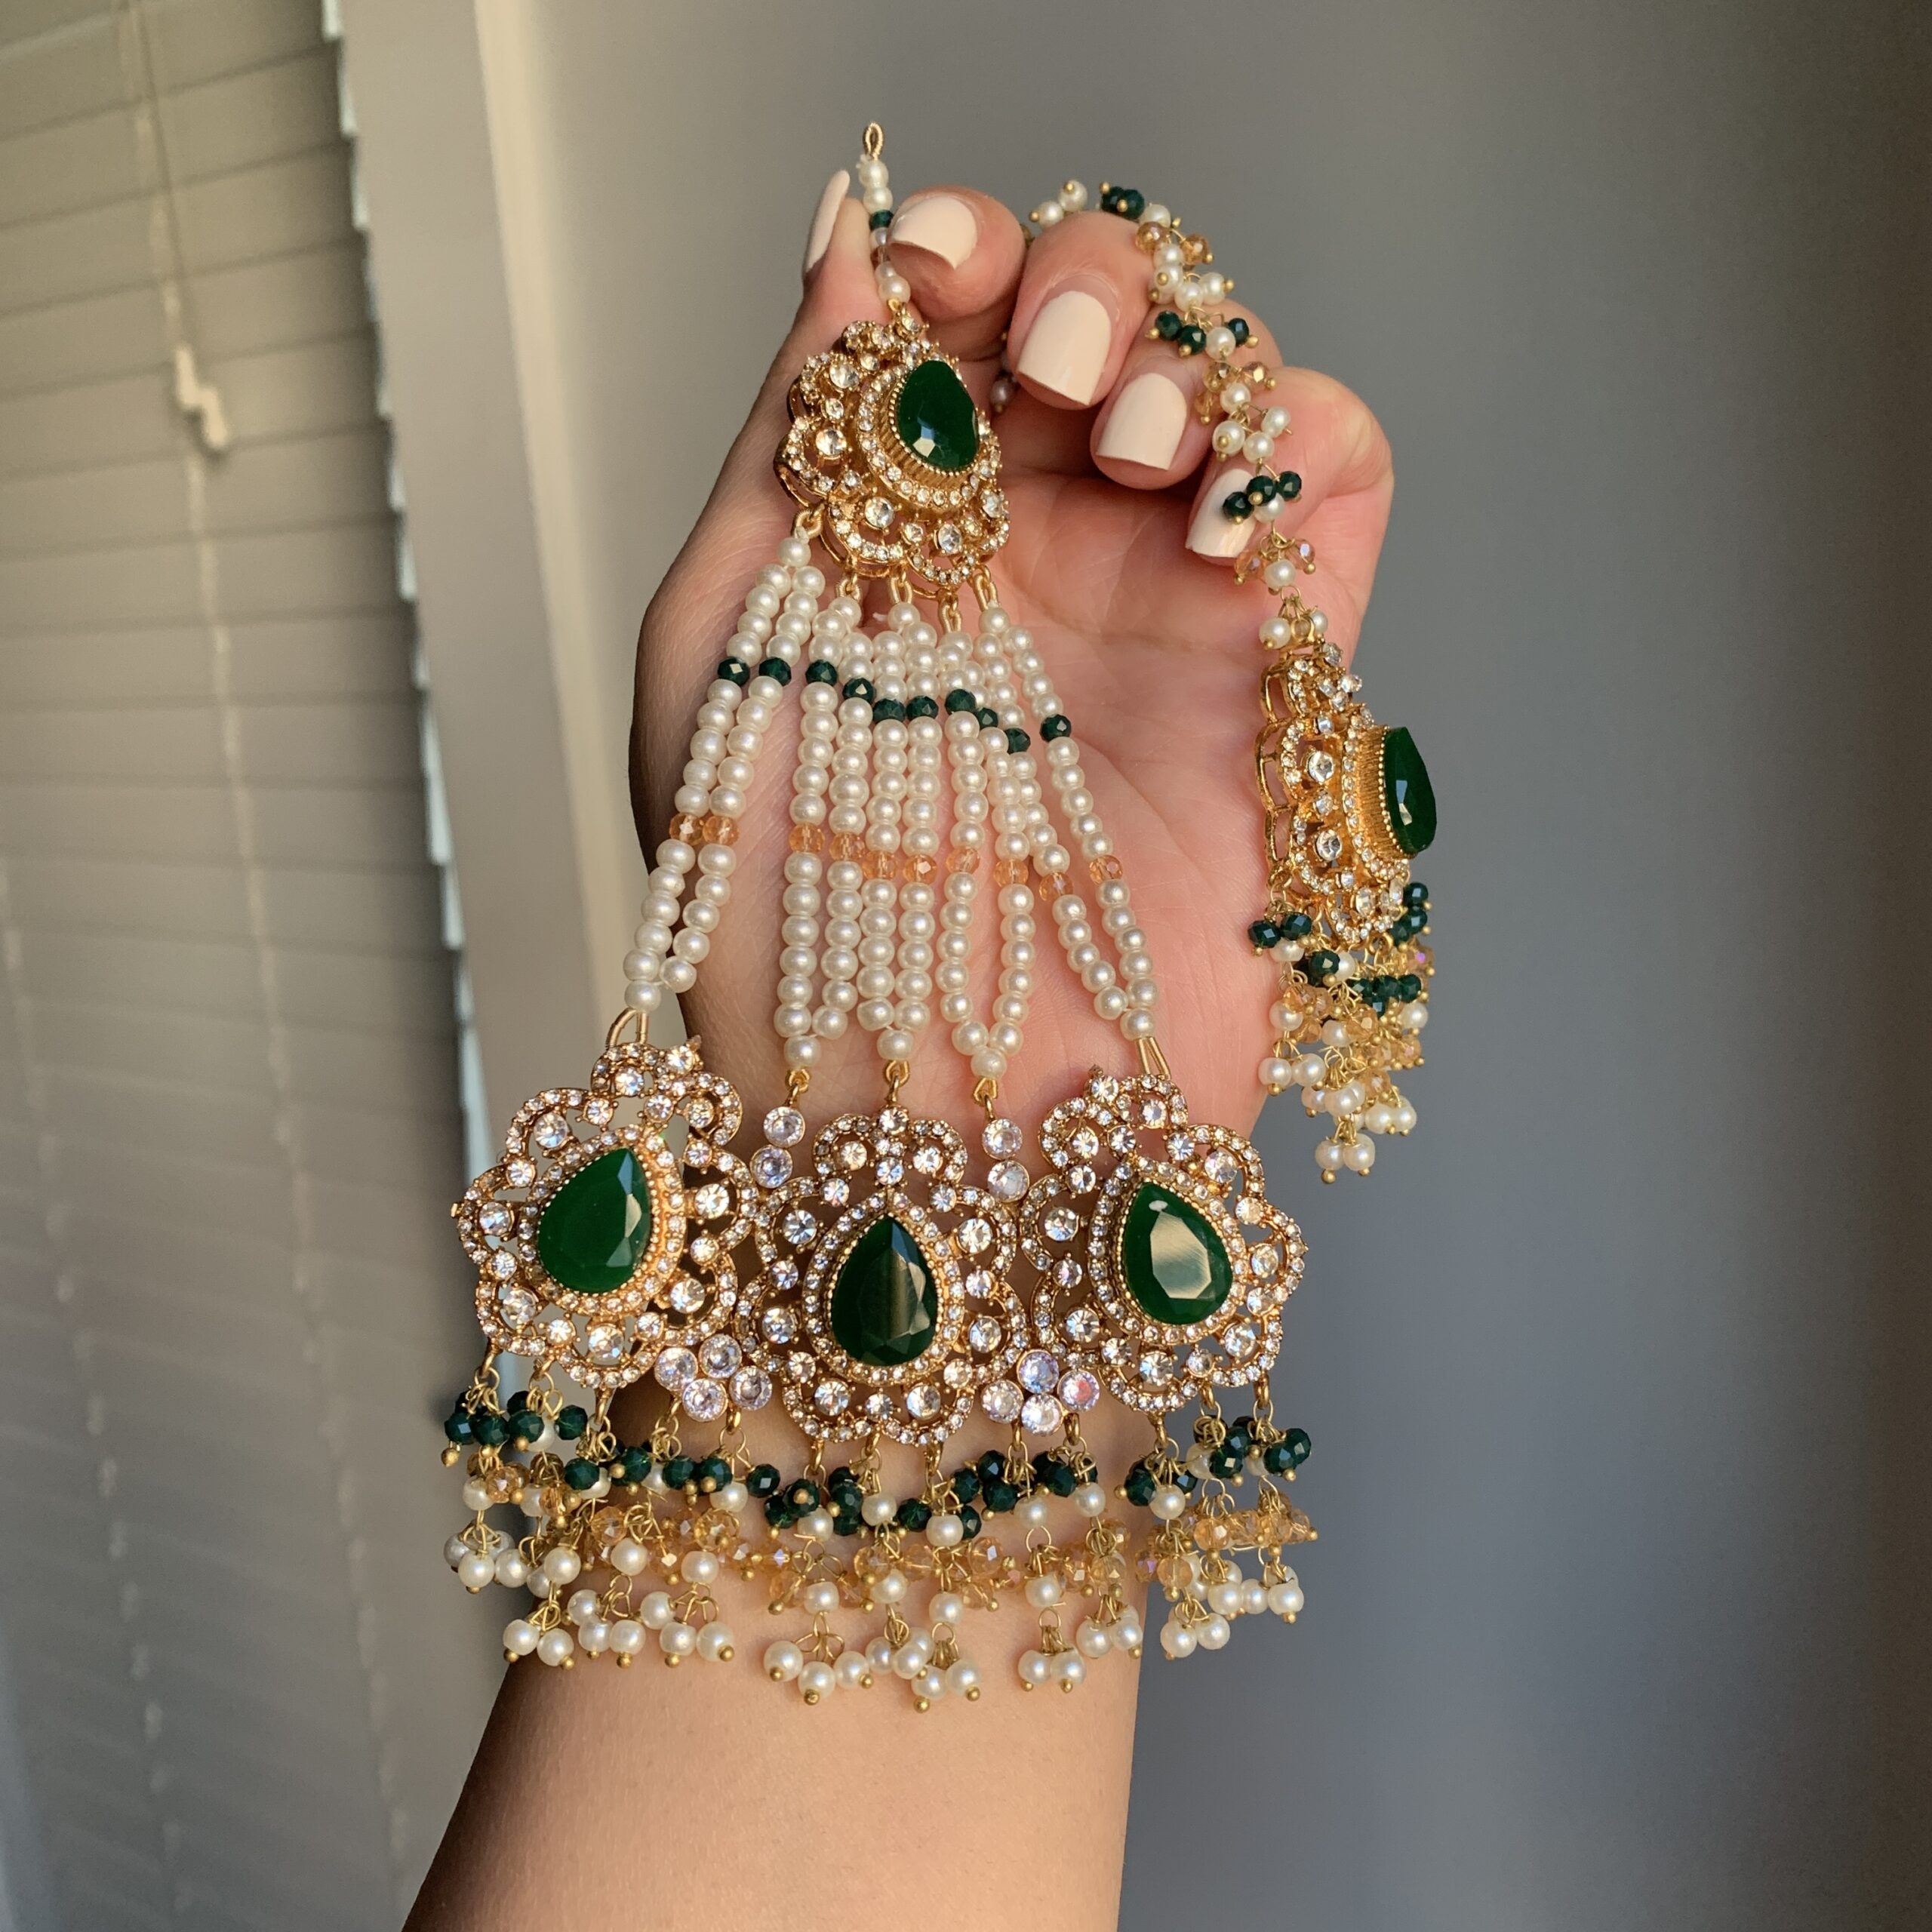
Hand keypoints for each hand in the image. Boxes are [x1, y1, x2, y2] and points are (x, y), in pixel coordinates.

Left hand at [633, 183, 1392, 1137]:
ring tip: (1127, 444)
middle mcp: (1028, 557)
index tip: (930, 268)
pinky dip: (1297, 447)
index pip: (951, 325)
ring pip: (1223, 383)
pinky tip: (1218, 516)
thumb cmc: (779, 927)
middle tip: (1049, 357)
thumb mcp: (716, 660)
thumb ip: (781, 449)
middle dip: (1085, 283)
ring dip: (1187, 358)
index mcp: (888, 539)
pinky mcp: (1271, 677)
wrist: (921, 1114)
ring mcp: (1156, 610)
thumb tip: (843, 247)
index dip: (955, 255)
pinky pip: (1331, 493)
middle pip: (1103, 323)